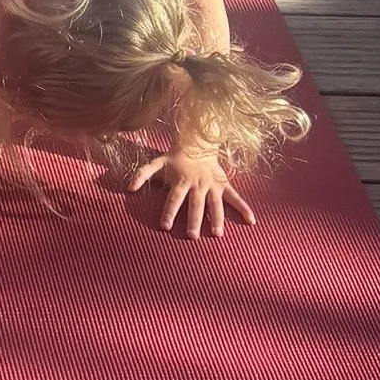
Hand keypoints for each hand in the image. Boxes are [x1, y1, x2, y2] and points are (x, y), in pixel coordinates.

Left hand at [128, 146, 252, 238]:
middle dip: (194, 220)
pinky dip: (244, 208)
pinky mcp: (224, 184)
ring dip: (216, 219)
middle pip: (195, 205)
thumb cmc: (175, 157)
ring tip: (217, 234)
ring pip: (215, 204)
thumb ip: (142, 174)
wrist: (197, 142)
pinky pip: (235, 197)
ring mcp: (213, 185)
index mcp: (181, 181)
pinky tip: (252, 221)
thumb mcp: (156, 162)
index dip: (169, 211)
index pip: (174, 199)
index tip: (165, 226)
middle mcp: (198, 184)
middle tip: (192, 236)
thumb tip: (127, 188)